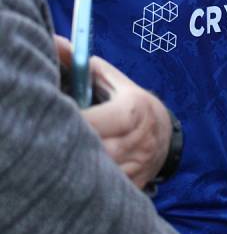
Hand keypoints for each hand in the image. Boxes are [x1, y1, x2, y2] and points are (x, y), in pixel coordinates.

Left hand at [55, 35, 171, 188]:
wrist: (167, 135)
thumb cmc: (135, 105)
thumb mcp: (119, 83)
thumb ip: (89, 68)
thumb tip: (60, 46)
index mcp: (132, 110)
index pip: (93, 121)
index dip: (72, 122)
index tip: (54, 117)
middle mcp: (137, 139)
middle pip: (94, 148)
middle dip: (71, 145)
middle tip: (51, 139)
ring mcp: (137, 165)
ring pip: (100, 172)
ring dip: (80, 165)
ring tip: (65, 155)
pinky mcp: (135, 184)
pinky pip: (109, 188)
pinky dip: (93, 182)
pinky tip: (81, 174)